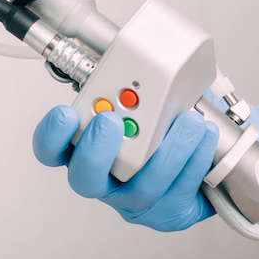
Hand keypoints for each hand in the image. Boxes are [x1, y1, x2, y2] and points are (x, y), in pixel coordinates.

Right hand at [32, 96, 258, 230]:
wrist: (204, 167)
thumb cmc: (166, 132)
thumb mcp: (147, 102)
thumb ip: (136, 86)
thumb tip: (147, 46)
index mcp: (87, 152)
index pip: (53, 151)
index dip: (53, 136)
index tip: (65, 113)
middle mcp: (106, 181)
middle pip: (85, 178)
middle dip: (97, 150)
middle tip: (111, 121)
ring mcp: (135, 201)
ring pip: (142, 188)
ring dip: (168, 152)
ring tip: (190, 122)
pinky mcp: (167, 212)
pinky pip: (179, 192)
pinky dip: (195, 162)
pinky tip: (206, 138)